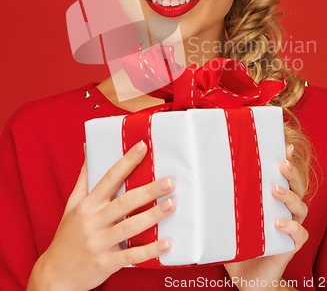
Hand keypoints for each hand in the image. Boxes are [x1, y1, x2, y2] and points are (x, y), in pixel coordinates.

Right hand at [27, 141, 175, 290]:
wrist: (55, 276)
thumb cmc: (67, 237)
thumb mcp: (71, 205)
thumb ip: (84, 178)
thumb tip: (88, 149)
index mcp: (87, 205)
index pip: (110, 178)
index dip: (127, 162)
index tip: (143, 147)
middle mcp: (93, 222)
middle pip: (125, 202)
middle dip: (149, 190)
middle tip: (169, 181)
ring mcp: (100, 243)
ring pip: (130, 227)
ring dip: (153, 216)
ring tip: (171, 204)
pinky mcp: (106, 263)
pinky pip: (131, 256)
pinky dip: (149, 250)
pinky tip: (166, 243)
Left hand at [225, 144, 308, 289]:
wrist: (247, 278)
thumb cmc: (237, 242)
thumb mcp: (229, 215)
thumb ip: (222, 197)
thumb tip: (198, 174)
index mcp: (272, 199)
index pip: (284, 176)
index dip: (287, 159)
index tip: (285, 144)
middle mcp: (285, 210)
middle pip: (298, 186)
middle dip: (292, 173)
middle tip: (281, 164)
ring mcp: (290, 227)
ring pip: (301, 207)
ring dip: (289, 197)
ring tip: (275, 190)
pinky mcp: (290, 246)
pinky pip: (300, 234)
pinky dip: (291, 227)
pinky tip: (278, 223)